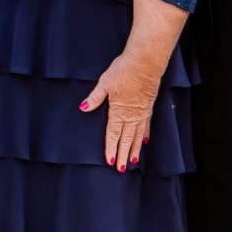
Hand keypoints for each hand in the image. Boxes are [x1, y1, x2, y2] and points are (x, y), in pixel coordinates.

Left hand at [81, 51, 160, 171]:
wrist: (145, 62)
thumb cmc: (123, 70)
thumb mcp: (105, 83)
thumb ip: (95, 98)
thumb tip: (83, 108)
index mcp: (118, 111)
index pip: (113, 134)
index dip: (111, 148)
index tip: (110, 161)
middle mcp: (131, 115)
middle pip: (126, 139)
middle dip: (123, 154)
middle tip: (121, 169)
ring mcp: (141, 112)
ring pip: (138, 135)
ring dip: (134, 149)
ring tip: (133, 162)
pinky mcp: (148, 107)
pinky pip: (147, 125)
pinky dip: (145, 135)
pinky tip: (145, 141)